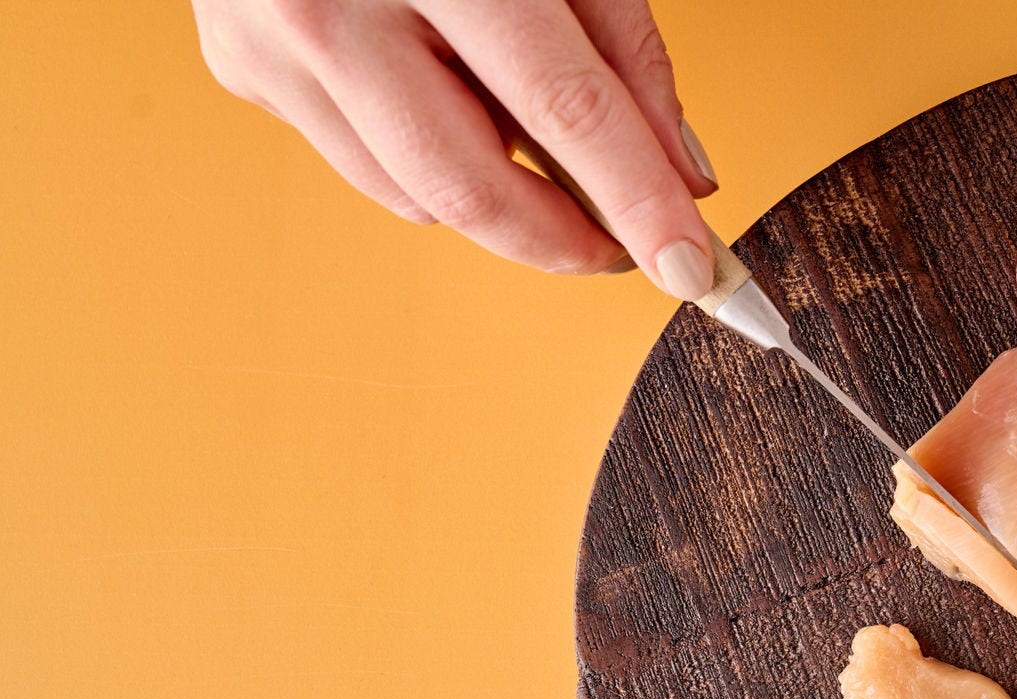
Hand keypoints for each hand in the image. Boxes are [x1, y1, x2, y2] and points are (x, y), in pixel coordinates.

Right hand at [194, 0, 721, 296]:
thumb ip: (622, 47)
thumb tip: (678, 176)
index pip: (561, 108)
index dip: (634, 200)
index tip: (688, 267)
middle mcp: (332, 5)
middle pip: (472, 187)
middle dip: (564, 241)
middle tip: (628, 248)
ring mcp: (269, 43)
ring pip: (416, 196)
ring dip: (497, 193)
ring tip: (525, 125)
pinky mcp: (241, 70)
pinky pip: (364, 161)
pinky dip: (426, 153)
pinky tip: (440, 86)